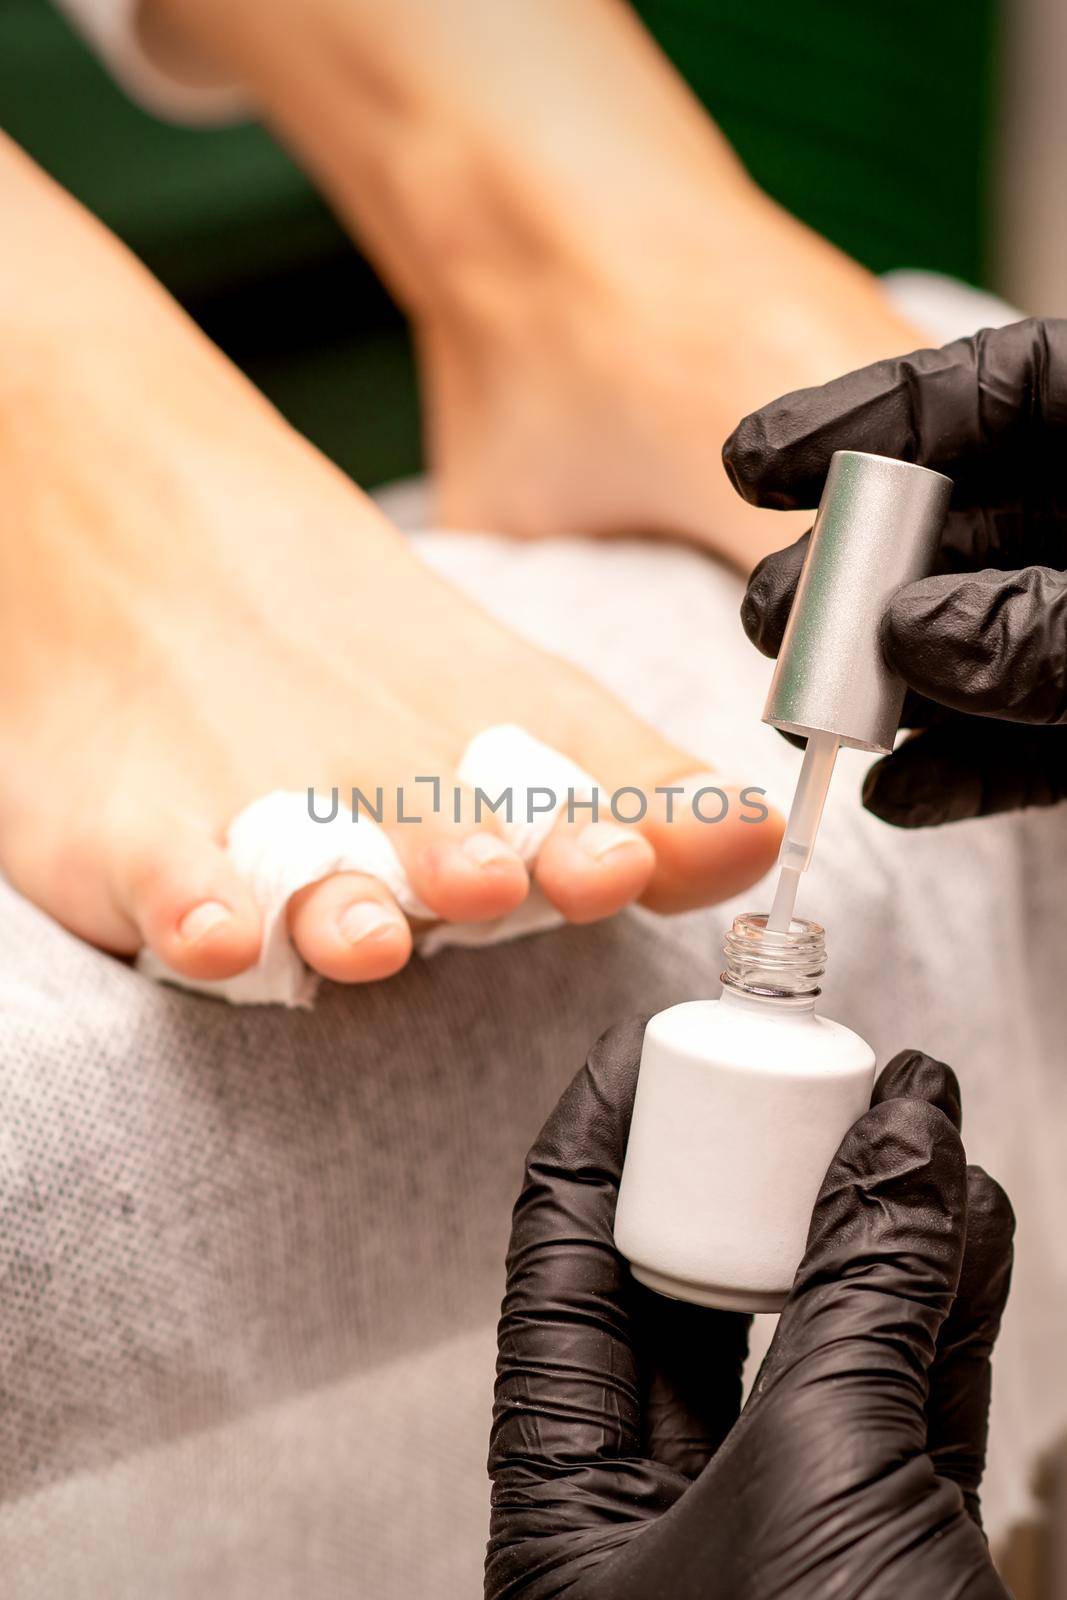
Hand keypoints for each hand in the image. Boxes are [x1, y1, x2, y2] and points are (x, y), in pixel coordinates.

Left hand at [488, 1017, 1013, 1598]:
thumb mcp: (821, 1468)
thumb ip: (857, 1289)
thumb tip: (901, 1135)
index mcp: (570, 1518)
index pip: (561, 1277)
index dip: (601, 1148)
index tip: (641, 1049)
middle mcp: (659, 1520)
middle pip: (689, 1291)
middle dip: (752, 1177)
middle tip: (787, 1079)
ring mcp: (780, 1531)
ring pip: (813, 1338)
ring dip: (874, 1228)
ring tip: (909, 1125)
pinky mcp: (890, 1544)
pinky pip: (905, 1394)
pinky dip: (942, 1304)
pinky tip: (967, 1222)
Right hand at [724, 318, 1066, 824]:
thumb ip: (1051, 625)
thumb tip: (909, 639)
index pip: (981, 394)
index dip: (858, 420)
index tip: (751, 466)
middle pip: (948, 530)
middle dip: (848, 579)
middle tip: (773, 623)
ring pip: (972, 646)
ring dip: (888, 688)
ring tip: (811, 723)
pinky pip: (1030, 749)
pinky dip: (963, 777)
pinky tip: (896, 798)